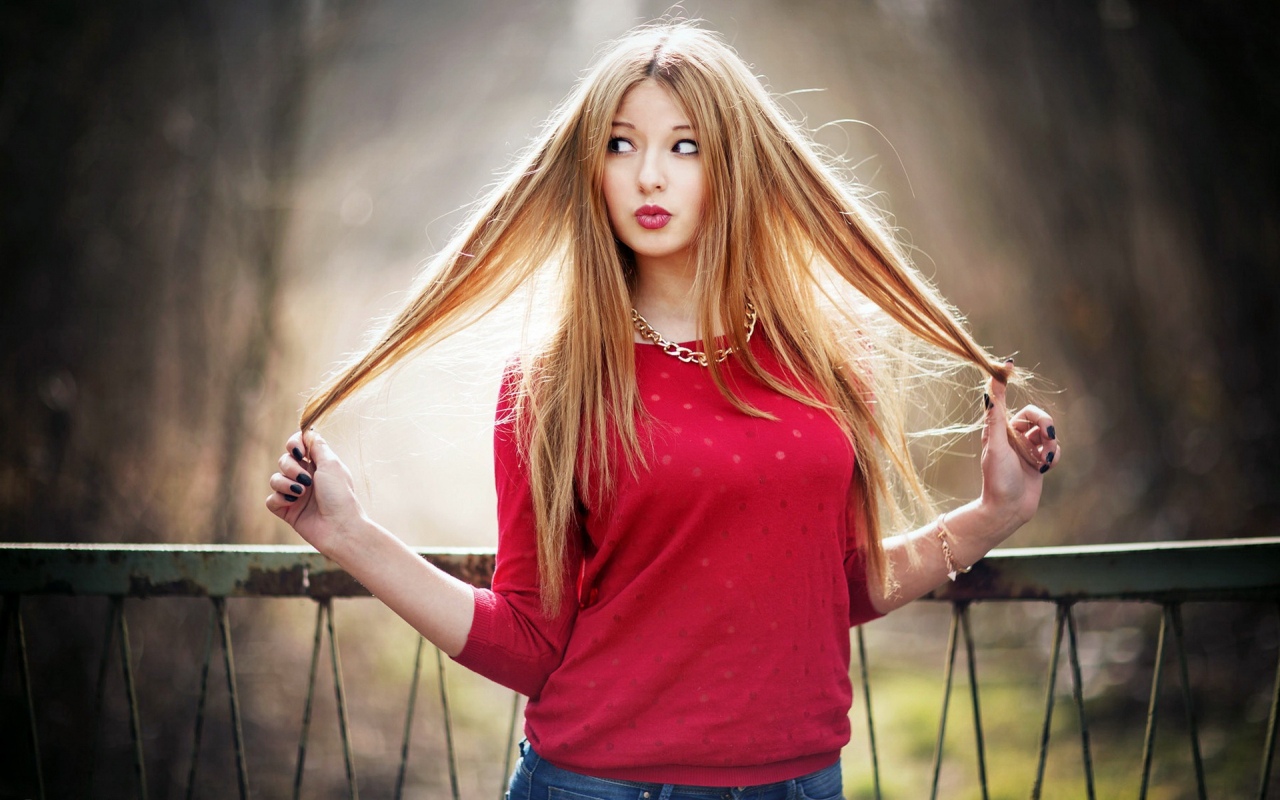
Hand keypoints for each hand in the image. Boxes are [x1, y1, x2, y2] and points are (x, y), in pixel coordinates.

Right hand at [265, 428, 366, 557]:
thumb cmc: (340, 496)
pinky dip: (279, 499)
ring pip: (275, 479)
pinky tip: (292, 503)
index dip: (293, 444)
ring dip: (285, 483)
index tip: (299, 451)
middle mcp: (305, 478)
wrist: (340, 527)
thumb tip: (308, 432)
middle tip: (306, 480)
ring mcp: (295, 495)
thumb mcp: (331, 465)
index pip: (297, 445)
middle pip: (284, 460)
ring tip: (301, 493)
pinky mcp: (287, 511)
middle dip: (290, 467)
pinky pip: (271, 500)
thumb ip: (317, 447)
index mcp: (318, 465)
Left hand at [979, 369, 1060, 528]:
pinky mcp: (1039, 460)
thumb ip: (996, 415)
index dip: (1005, 381)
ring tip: (1044, 461)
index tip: (1008, 363)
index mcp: (998, 429)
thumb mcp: (996, 444)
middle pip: (1036, 415)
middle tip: (1048, 436)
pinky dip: (1054, 457)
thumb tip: (989, 387)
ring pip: (1049, 433)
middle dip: (1046, 424)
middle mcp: (1013, 435)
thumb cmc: (997, 478)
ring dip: (1051, 445)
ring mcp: (1027, 448)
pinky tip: (1045, 469)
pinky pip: (1054, 449)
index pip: (1003, 398)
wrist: (1009, 509)